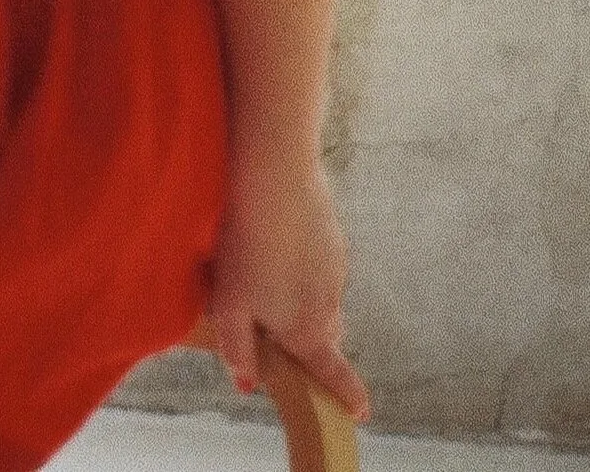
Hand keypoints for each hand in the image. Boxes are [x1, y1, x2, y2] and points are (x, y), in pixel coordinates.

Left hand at [206, 152, 369, 420]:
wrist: (275, 177)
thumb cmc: (245, 245)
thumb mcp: (227, 305)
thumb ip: (237, 348)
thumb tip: (246, 381)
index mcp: (307, 330)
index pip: (331, 373)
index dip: (346, 394)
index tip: (361, 412)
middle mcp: (330, 303)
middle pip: (325, 335)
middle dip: (310, 341)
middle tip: (284, 335)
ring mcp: (336, 266)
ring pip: (321, 297)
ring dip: (301, 298)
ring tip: (265, 277)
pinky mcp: (332, 234)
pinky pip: (319, 262)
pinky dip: (302, 263)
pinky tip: (274, 242)